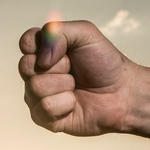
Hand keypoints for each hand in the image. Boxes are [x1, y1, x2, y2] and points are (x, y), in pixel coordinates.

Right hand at [18, 20, 138, 134]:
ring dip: (64, 86)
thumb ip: (58, 31)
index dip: (43, 46)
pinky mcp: (45, 118)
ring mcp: (38, 96)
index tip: (66, 50)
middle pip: (25, 66)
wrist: (123, 93)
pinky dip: (65, 105)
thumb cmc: (105, 63)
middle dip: (58, 66)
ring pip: (34, 88)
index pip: (25, 43)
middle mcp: (37, 73)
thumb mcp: (86, 33)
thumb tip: (41, 59)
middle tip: (74, 69)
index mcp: (43, 51)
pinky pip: (43, 109)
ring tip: (76, 87)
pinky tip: (75, 104)